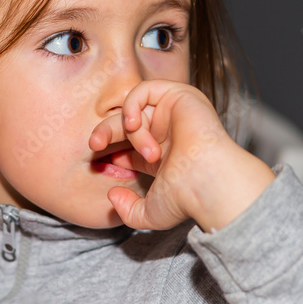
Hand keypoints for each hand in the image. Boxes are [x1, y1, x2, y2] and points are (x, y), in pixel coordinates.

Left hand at [88, 80, 274, 231]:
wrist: (207, 182)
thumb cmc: (185, 198)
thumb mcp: (149, 213)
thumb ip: (127, 210)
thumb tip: (112, 196)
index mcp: (161, 157)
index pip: (127, 146)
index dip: (111, 150)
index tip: (104, 162)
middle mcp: (167, 133)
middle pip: (125, 124)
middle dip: (105, 132)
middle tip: (95, 145)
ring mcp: (174, 114)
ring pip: (135, 108)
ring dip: (129, 128)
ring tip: (147, 150)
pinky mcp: (180, 96)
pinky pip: (144, 90)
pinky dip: (131, 105)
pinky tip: (135, 124)